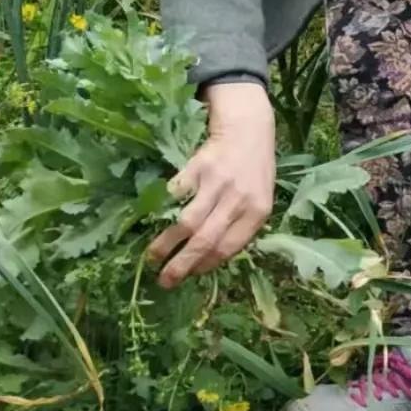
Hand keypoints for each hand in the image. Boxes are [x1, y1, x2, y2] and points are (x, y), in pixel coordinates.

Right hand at [147, 81, 276, 288]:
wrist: (248, 129)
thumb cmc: (254, 170)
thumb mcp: (259, 199)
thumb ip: (240, 225)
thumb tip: (208, 259)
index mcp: (258, 211)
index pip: (229, 248)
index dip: (206, 266)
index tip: (189, 277)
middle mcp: (239, 199)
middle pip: (205, 241)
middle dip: (182, 265)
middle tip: (165, 281)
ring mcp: (218, 183)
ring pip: (187, 223)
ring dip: (166, 244)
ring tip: (152, 258)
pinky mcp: (198, 168)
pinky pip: (176, 195)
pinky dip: (163, 210)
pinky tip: (155, 221)